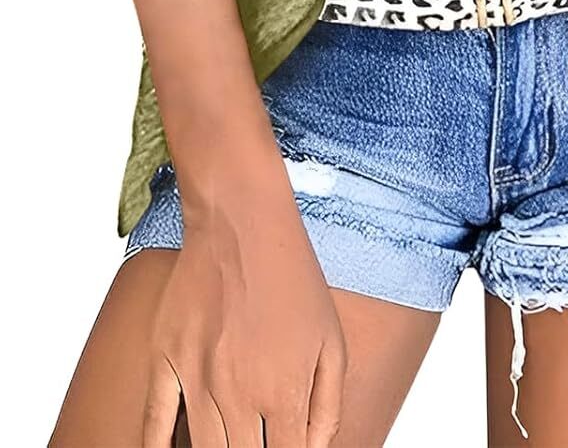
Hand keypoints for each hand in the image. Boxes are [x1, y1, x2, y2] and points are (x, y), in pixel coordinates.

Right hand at [142, 176, 346, 447]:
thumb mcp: (332, 342)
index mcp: (283, 391)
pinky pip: (152, 423)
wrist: (243, 223)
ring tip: (226, 444)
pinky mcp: (164, 358)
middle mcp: (237, 392)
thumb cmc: (293, 279)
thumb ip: (327, 407)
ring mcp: (196, 377)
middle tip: (254, 446)